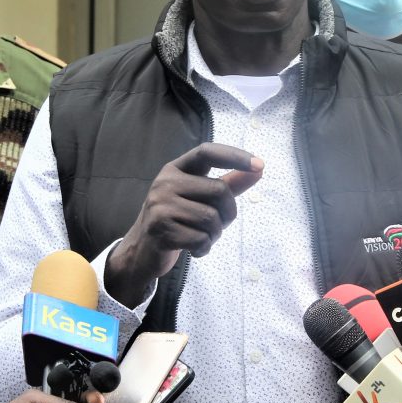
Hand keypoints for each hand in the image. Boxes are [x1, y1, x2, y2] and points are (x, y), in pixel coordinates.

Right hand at [107, 142, 262, 303]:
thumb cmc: (178, 220)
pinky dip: (204, 249)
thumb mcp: (200, 198)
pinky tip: (194, 249)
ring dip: (215, 235)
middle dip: (228, 214)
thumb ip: (229, 184)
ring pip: (212, 219)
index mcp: (176, 169)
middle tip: (218, 226)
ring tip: (202, 238)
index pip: (207, 152)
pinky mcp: (160, 229)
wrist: (142, 250)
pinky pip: (200, 239)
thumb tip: (259, 169)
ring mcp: (160, 205)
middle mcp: (165, 182)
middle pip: (219, 191)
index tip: (260, 165)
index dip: (235, 156)